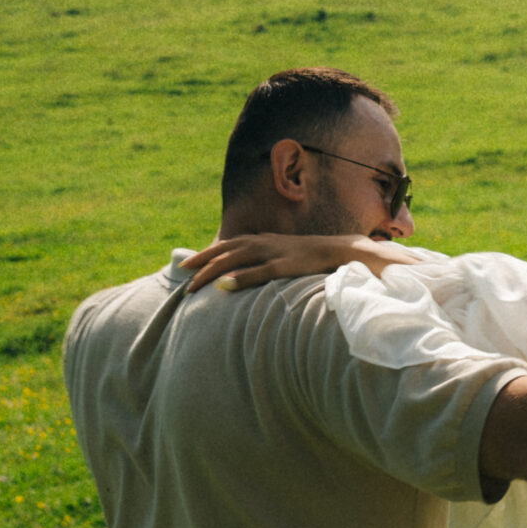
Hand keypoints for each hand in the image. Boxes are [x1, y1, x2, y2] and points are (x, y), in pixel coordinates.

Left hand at [182, 234, 414, 292]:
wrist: (344, 251)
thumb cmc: (315, 257)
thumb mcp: (288, 256)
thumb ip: (269, 261)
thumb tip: (252, 274)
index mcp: (265, 240)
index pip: (229, 245)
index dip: (207, 254)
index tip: (187, 265)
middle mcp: (265, 243)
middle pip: (226, 250)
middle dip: (202, 262)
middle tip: (182, 275)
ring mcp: (275, 253)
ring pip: (236, 260)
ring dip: (213, 271)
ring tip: (193, 285)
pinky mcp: (286, 266)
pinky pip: (258, 272)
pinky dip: (240, 278)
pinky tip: (224, 287)